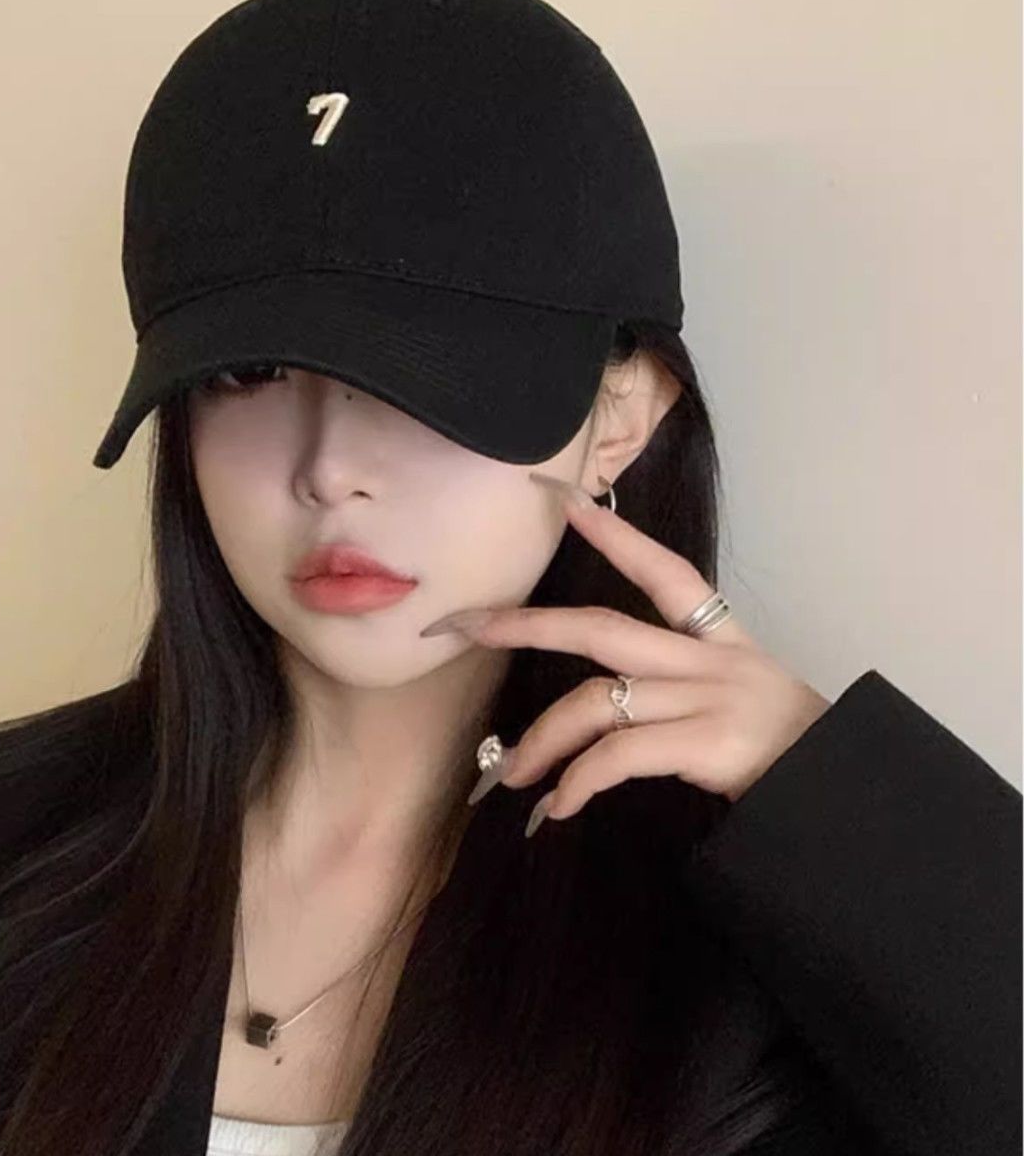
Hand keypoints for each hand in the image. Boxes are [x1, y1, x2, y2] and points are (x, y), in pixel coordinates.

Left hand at [419, 472, 832, 834]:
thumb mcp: (742, 695)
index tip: (563, 498)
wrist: (845, 793)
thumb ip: (679, 687)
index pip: (663, 571)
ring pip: (598, 701)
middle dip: (525, 625)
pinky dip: (578, 781)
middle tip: (461, 626)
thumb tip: (601, 712)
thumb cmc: (787, 749)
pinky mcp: (706, 744)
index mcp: (718, 640)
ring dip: (542, 740)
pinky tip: (556, 807)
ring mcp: (708, 699)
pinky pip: (618, 755)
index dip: (614, 533)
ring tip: (512, 775)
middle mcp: (709, 659)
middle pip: (601, 627)